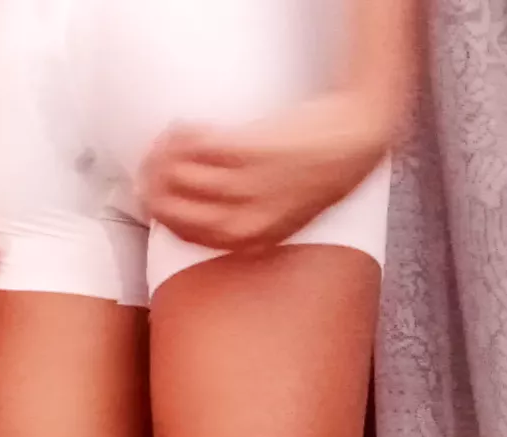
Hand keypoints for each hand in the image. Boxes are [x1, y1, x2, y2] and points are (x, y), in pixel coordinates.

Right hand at [139, 92, 399, 252]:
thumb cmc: (334, 171)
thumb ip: (258, 220)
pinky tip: (182, 128)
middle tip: (147, 172)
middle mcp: (246, 218)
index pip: (188, 237)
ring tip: (163, 145)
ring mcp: (246, 184)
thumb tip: (217, 211)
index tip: (153, 202)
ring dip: (161, 159)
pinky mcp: (247, 150)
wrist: (359, 137)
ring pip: (178, 177)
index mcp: (257, 239)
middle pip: (174, 210)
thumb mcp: (296, 213)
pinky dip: (181, 136)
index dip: (163, 218)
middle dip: (152, 191)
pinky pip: (195, 147)